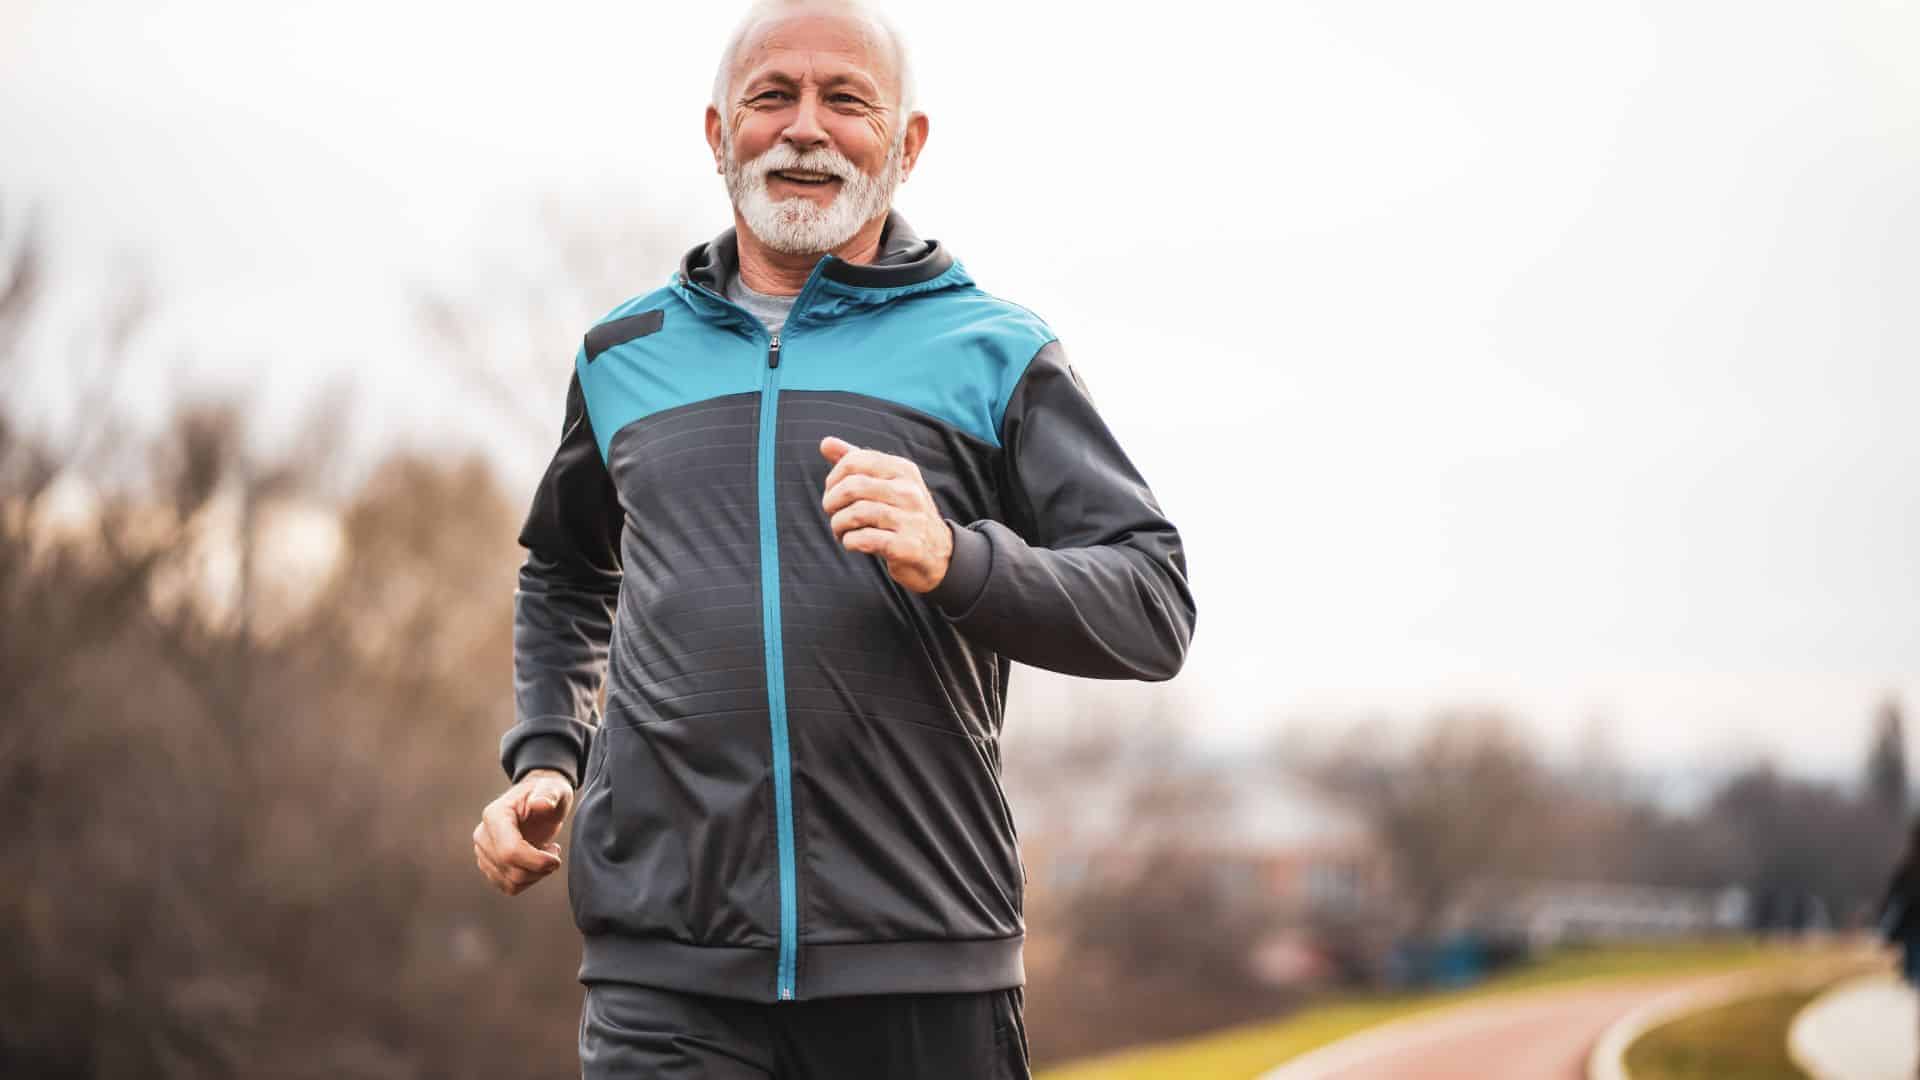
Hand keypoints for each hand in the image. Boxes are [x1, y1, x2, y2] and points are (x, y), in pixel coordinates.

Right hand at [473, 768, 573, 895]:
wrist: (538, 801)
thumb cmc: (547, 794)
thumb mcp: (553, 788)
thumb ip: (549, 794)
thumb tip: (541, 804)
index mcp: (494, 815)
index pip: (509, 851)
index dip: (536, 861)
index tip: (556, 857)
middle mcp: (482, 835)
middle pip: (511, 870)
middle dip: (540, 868)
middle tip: (554, 852)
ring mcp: (483, 852)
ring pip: (510, 882)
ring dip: (536, 875)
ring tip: (546, 854)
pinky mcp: (489, 866)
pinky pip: (509, 887)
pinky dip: (528, 881)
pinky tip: (536, 863)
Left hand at [819, 436, 952, 592]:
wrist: (938, 553)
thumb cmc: (902, 514)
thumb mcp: (886, 483)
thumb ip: (856, 462)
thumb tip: (826, 443)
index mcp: (903, 469)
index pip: (854, 461)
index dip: (833, 478)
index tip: (832, 492)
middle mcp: (909, 491)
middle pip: (852, 487)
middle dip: (831, 502)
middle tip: (832, 513)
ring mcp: (910, 519)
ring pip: (855, 513)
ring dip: (838, 524)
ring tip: (840, 530)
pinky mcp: (906, 546)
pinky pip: (863, 539)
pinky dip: (849, 541)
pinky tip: (852, 542)